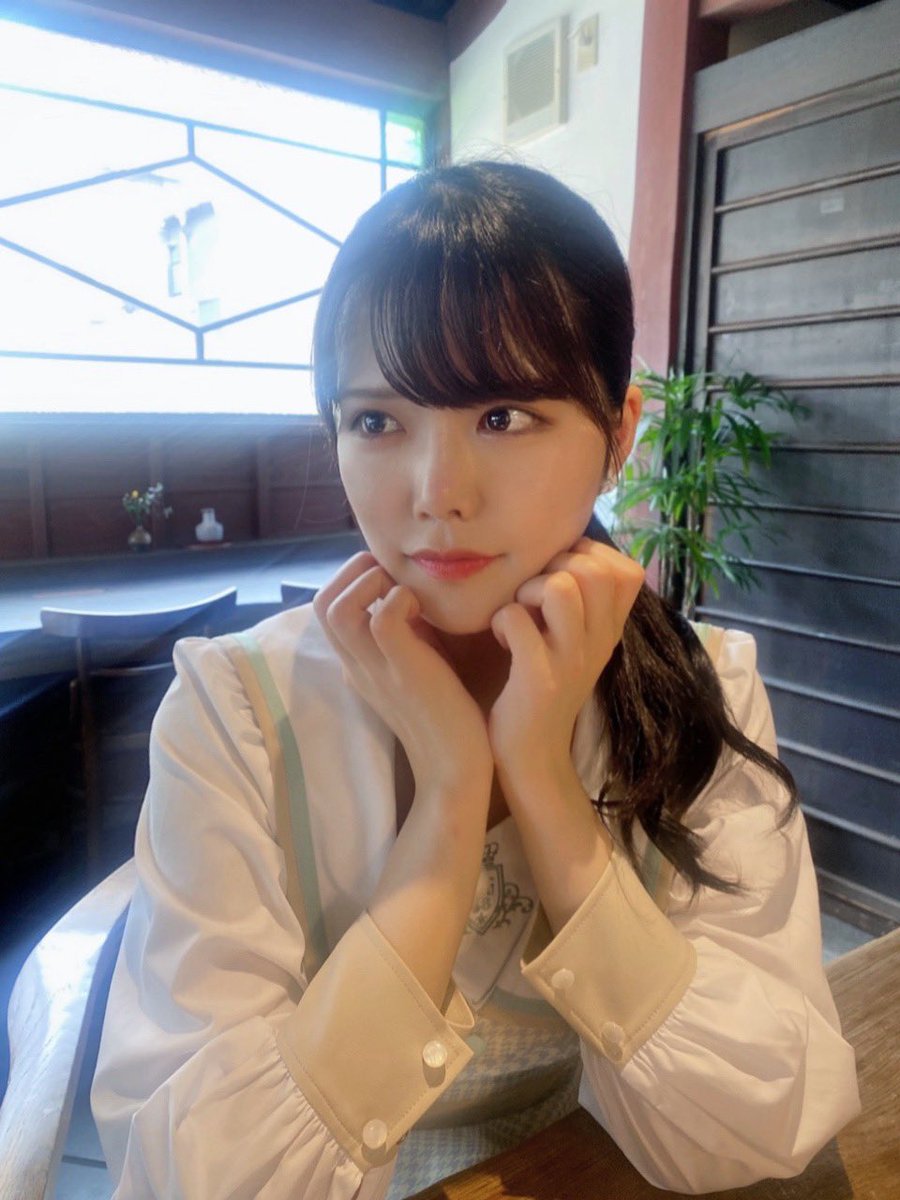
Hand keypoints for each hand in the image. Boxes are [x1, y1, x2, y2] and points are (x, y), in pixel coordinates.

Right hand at [313, 553, 492, 794]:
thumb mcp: (414, 666)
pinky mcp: (402, 672)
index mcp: (357, 664)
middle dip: (355, 572)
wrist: (457, 766)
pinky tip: (424, 613)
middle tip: (393, 578)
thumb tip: (407, 596)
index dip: (353, 580)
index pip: (327, 608)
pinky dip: (401, 600)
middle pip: (322, 604)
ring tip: (403, 592)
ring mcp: (375, 669)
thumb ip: (404, 636)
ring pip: (337, 609)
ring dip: (370, 584)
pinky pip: (382, 620)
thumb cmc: (447, 715)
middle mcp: (356, 665)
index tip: (391, 581)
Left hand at [487, 538, 644, 783]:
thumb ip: (581, 602)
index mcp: (609, 630)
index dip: (587, 557)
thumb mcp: (576, 643)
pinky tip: (502, 641)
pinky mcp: (538, 679)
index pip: (626, 570)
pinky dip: (501, 621)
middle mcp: (598, 642)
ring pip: (560, 588)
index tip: (559, 576)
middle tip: (534, 597)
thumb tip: (567, 549)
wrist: (532, 755)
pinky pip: (517, 620)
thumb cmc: (542, 686)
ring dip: (527, 590)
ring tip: (521, 614)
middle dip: (554, 567)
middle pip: (593, 569)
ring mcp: (571, 661)